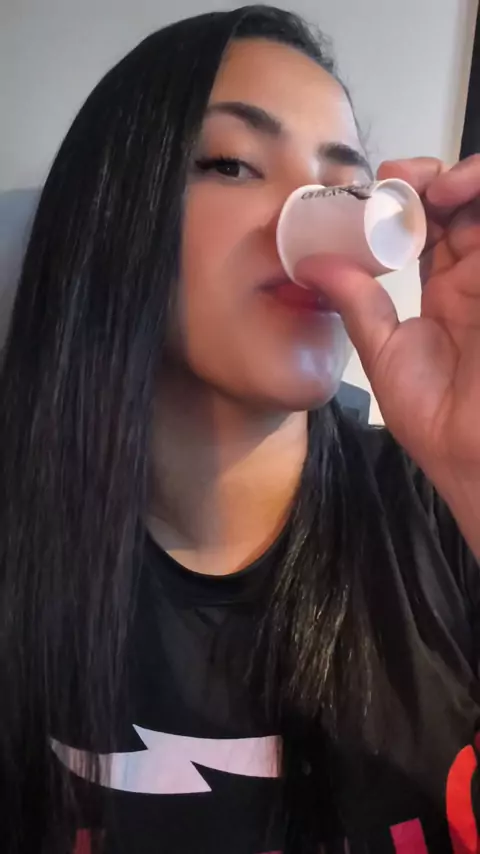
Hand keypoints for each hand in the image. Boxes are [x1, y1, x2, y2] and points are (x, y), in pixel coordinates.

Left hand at [296, 155, 479, 494]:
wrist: (469, 454)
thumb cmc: (435, 415)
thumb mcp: (383, 351)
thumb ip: (357, 303)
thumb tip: (313, 264)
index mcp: (444, 291)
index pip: (427, 227)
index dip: (404, 202)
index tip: (375, 195)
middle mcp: (474, 277)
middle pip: (461, 205)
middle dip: (432, 179)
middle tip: (402, 181)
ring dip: (466, 180)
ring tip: (435, 186)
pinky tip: (459, 195)